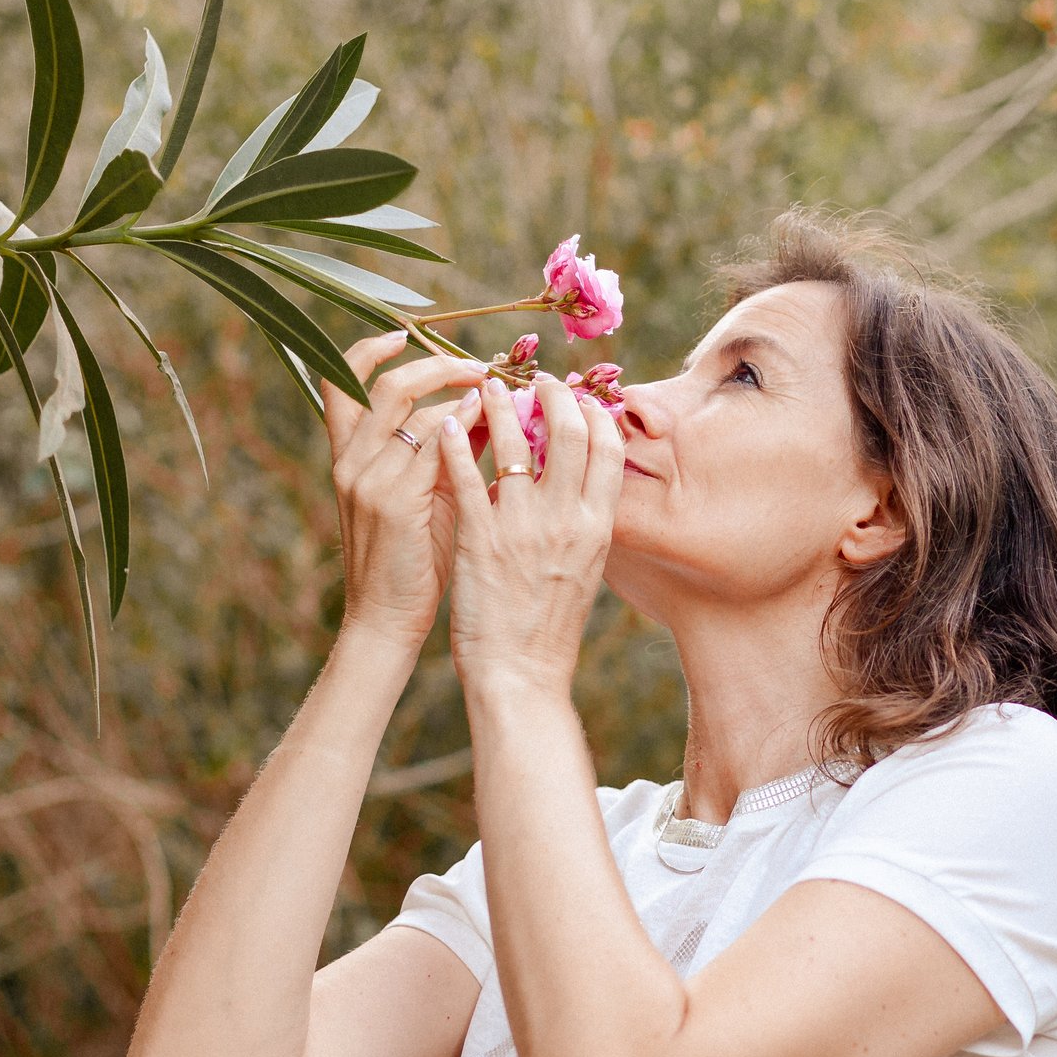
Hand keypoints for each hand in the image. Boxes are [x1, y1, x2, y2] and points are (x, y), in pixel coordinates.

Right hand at [323, 331, 489, 648]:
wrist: (385, 619)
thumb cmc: (409, 561)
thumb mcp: (417, 496)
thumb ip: (438, 454)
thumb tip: (481, 410)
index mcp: (346, 456)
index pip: (338, 382)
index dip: (366, 349)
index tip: (404, 334)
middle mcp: (349, 461)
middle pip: (382, 384)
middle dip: (433, 365)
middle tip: (477, 367)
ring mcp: (367, 480)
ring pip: (408, 408)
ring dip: (455, 389)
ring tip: (494, 388)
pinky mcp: (393, 501)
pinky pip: (429, 446)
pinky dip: (461, 426)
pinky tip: (490, 421)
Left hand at [441, 371, 624, 696]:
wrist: (521, 676)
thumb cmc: (550, 628)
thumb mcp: (585, 570)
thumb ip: (583, 524)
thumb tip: (578, 483)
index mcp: (597, 528)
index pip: (607, 449)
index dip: (593, 412)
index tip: (576, 396)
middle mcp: (566, 521)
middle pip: (569, 433)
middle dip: (553, 395)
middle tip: (536, 380)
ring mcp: (522, 528)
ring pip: (516, 444)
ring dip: (502, 405)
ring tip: (487, 385)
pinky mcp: (479, 540)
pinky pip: (468, 478)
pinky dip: (458, 445)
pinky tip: (449, 424)